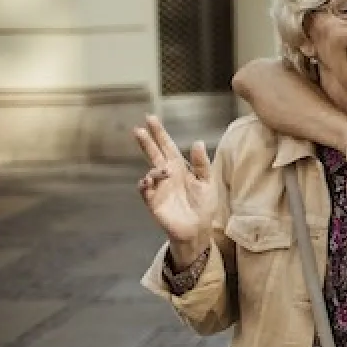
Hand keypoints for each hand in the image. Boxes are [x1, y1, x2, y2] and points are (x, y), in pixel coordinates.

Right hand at [133, 116, 215, 265]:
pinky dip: (145, 184)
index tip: (151, 118)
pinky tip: (148, 180)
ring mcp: (159, 187)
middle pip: (154, 154)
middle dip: (147, 142)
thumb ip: (202, 164)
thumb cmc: (203, 204)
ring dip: (154, 168)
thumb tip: (197, 142)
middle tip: (139, 128)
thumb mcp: (207, 182)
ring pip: (150, 171)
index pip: (167, 146)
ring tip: (163, 171)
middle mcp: (167, 174)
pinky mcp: (154, 201)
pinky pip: (145, 190)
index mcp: (180, 167)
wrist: (198, 228)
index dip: (159, 133)